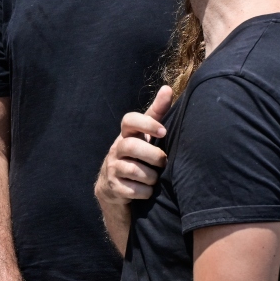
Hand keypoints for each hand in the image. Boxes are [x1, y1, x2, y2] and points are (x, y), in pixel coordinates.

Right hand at [95, 86, 172, 207]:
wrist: (115, 187)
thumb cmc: (137, 155)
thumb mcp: (145, 135)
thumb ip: (156, 113)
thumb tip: (167, 88)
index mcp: (126, 134)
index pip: (129, 120)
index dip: (146, 124)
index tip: (163, 132)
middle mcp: (116, 149)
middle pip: (132, 146)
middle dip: (153, 156)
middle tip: (163, 162)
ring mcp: (112, 168)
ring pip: (134, 171)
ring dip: (151, 177)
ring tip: (156, 178)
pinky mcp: (113, 187)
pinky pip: (133, 190)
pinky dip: (145, 192)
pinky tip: (148, 191)